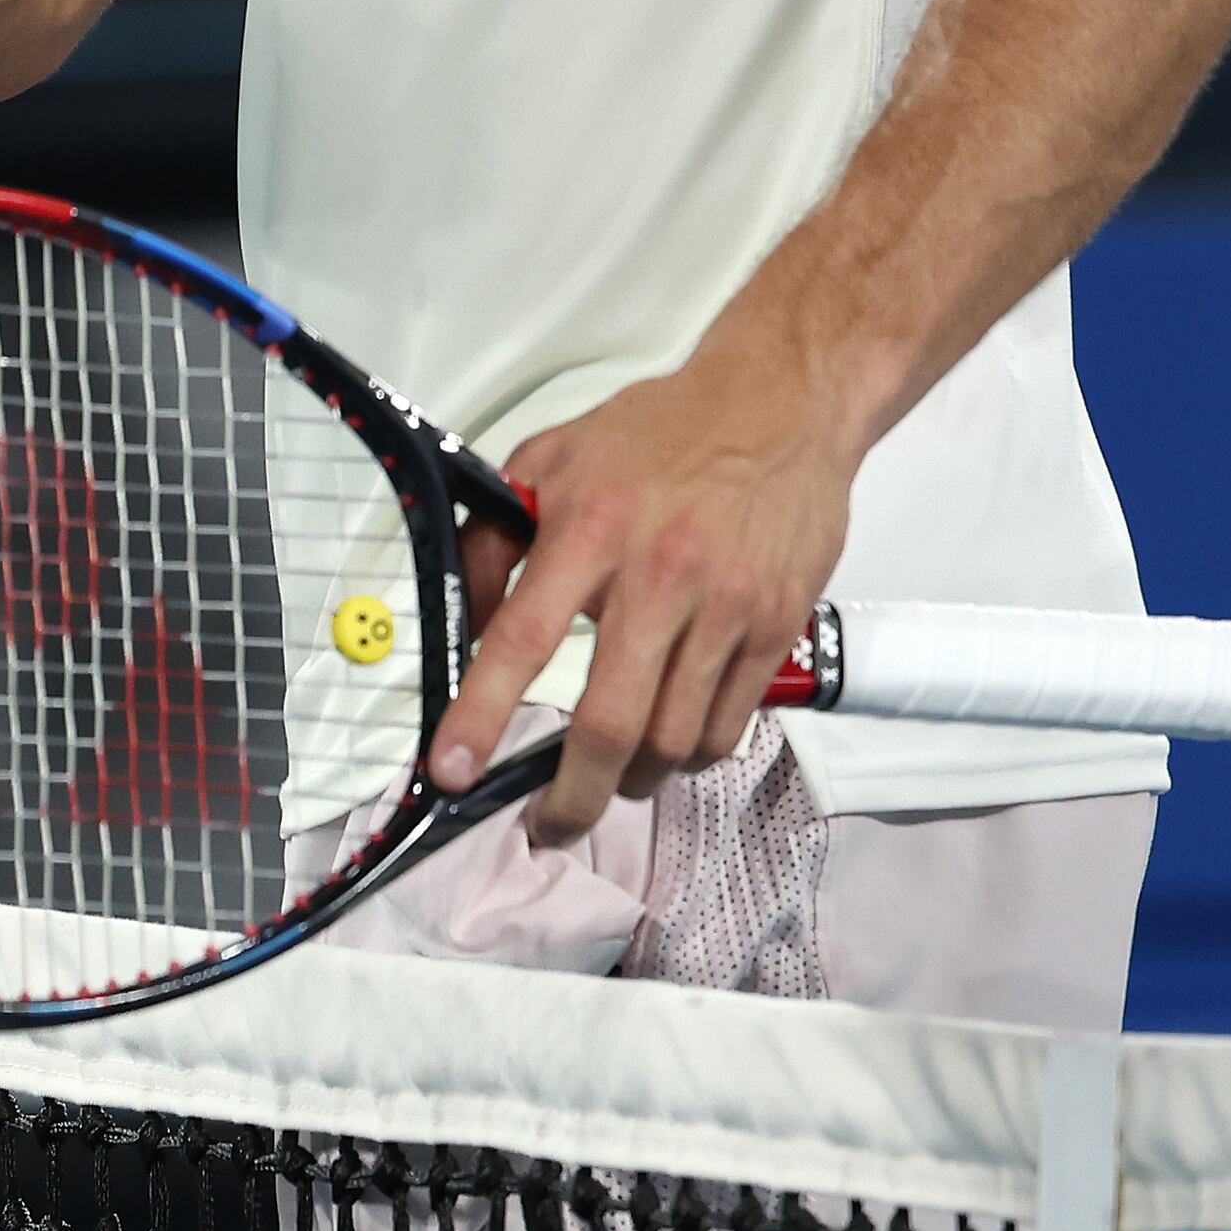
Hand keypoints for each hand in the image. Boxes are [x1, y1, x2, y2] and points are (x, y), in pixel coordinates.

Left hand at [424, 340, 855, 844]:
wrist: (779, 405)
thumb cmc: (657, 433)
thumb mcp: (551, 459)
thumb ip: (497, 540)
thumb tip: (458, 624)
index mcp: (588, 528)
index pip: (519, 638)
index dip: (480, 714)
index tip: (451, 770)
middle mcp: (658, 575)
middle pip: (609, 723)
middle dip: (571, 796)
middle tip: (548, 825)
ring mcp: (724, 608)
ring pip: (672, 739)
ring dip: (632, 777)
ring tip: (610, 774)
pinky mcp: (775, 628)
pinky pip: (726, 727)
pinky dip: (689, 752)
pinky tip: (668, 739)